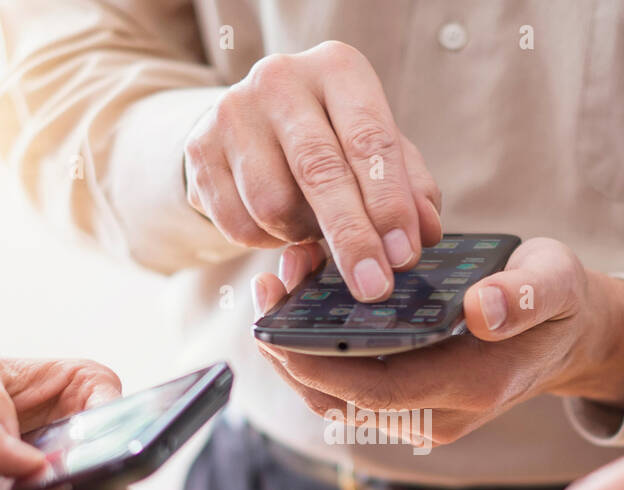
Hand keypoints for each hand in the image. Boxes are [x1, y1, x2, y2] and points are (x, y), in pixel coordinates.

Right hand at [184, 41, 441, 299]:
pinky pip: (237, 224)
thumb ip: (409, 188)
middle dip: (351, 238)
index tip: (404, 256)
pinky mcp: (199, 150)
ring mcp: (232, 112)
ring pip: (274, 204)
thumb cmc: (333, 138)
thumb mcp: (378, 151)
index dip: (389, 204)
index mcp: (337, 68)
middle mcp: (280, 79)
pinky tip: (279, 223)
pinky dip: (266, 240)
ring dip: (303, 235)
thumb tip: (424, 233)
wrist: (254, 124)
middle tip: (374, 287)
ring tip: (315, 226)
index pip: (369, 140)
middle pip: (320, 172)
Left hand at [254, 238, 623, 446]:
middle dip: (292, 353)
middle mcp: (441, 413)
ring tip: (275, 290)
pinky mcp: (410, 403)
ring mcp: (423, 414)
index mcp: (472, 386)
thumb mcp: (555, 282)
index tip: (278, 327)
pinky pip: (350, 389)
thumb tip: (481, 310)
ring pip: (339, 399)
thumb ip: (525, 296)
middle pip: (343, 400)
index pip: (377, 389)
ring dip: (296, 354)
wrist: (569, 336)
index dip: (321, 364)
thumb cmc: (557, 301)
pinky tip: (300, 305)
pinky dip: (317, 354)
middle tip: (267, 289)